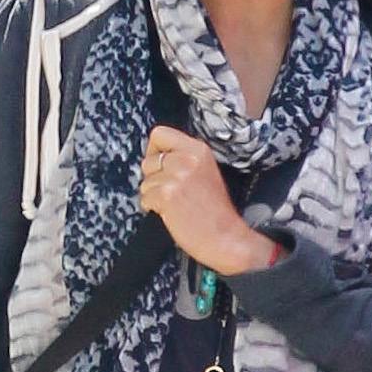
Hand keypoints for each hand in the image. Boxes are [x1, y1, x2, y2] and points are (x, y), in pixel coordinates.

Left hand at [137, 126, 276, 274]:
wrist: (226, 237)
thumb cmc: (216, 212)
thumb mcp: (205, 172)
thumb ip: (183, 159)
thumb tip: (156, 157)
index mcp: (199, 150)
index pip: (160, 133)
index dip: (154, 150)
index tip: (160, 166)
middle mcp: (188, 158)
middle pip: (148, 159)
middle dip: (153, 178)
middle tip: (172, 192)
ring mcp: (177, 175)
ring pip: (145, 181)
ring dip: (154, 195)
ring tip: (175, 204)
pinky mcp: (167, 194)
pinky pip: (145, 198)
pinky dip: (153, 209)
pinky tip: (172, 213)